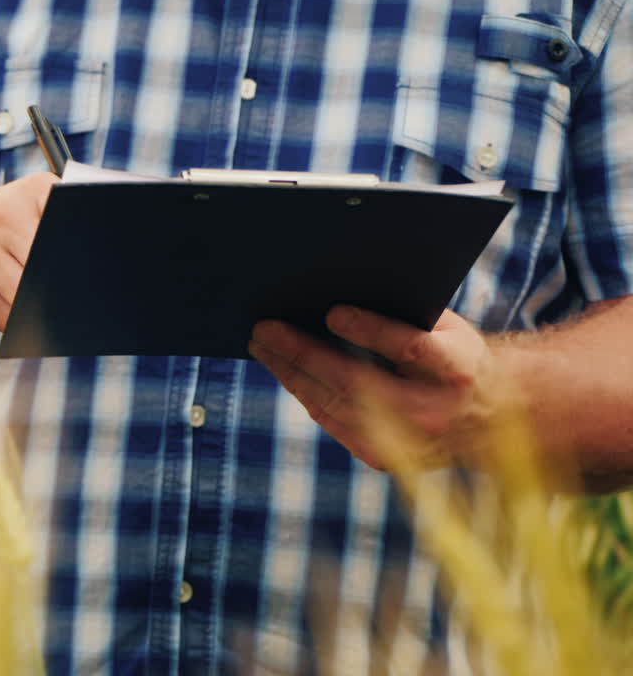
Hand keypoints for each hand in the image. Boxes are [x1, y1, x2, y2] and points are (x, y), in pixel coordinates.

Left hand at [249, 307, 510, 470]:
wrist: (488, 416)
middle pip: (359, 382)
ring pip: (336, 406)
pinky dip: (307, 394)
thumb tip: (339, 293)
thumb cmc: (455, 354)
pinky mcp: (383, 458)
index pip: (412, 350)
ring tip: (263, 347)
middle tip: (265, 328)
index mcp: (458, 369)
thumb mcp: (447, 328)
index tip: (332, 312)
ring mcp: (406, 442)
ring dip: (292, 374)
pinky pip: (334, 422)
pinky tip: (284, 372)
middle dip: (306, 353)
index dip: (372, 331)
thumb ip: (405, 315)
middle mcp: (434, 411)